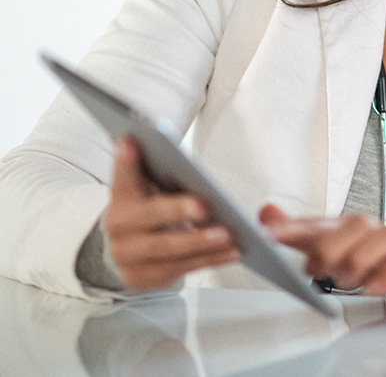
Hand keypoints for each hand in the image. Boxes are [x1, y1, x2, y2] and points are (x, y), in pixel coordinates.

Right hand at [103, 138, 240, 289]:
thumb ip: (156, 167)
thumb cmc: (151, 205)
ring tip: (227, 234)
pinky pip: (182, 268)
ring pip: (167, 249)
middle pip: (149, 216)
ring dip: (200, 242)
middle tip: (205, 205)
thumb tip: (160, 147)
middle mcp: (119, 226)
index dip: (126, 161)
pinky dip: (210, 259)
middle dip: (177, 210)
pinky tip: (233, 250)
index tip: (132, 141)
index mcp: (121, 196)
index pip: (123, 175)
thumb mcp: (149, 185)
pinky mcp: (144, 277)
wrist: (131, 250)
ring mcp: (129, 255)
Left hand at [259, 204, 385, 309]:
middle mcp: (374, 231)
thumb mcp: (332, 246)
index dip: (292, 227)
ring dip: (361, 258)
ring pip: (384, 237)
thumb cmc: (374, 257)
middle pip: (355, 224)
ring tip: (345, 277)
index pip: (318, 223)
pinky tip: (373, 287)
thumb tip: (267, 212)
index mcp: (349, 228)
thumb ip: (299, 233)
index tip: (267, 235)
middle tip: (314, 268)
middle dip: (332, 245)